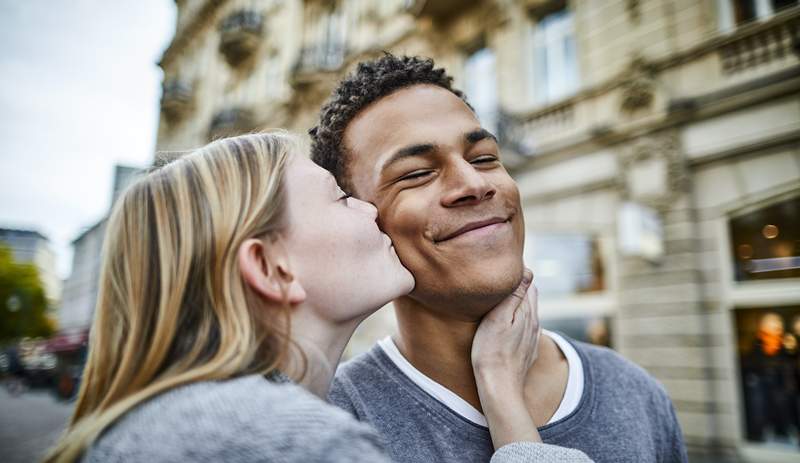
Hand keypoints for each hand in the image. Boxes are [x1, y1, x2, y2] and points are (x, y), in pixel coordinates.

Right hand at [471, 268, 540, 386]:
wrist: (499, 389)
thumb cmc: (491, 352)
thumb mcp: (498, 318)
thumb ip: (514, 295)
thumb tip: (527, 270)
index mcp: (528, 313)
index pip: (528, 283)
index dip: (516, 274)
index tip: (501, 269)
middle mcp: (535, 324)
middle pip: (530, 297)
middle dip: (519, 287)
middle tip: (500, 281)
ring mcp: (532, 339)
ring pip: (529, 314)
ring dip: (518, 305)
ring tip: (502, 300)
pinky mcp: (527, 352)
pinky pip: (526, 330)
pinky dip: (518, 322)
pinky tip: (508, 325)